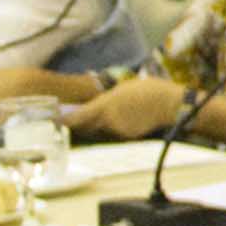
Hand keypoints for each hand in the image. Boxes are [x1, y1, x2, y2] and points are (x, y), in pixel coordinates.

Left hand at [64, 75, 187, 140]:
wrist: (170, 105)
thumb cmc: (150, 90)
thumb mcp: (124, 88)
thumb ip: (107, 98)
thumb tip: (97, 104)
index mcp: (105, 104)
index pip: (79, 116)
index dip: (65, 120)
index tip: (55, 121)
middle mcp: (108, 119)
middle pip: (87, 125)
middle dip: (80, 122)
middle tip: (74, 118)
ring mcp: (118, 130)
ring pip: (103, 128)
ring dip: (103, 122)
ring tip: (120, 110)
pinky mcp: (128, 137)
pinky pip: (117, 132)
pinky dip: (119, 126)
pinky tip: (131, 117)